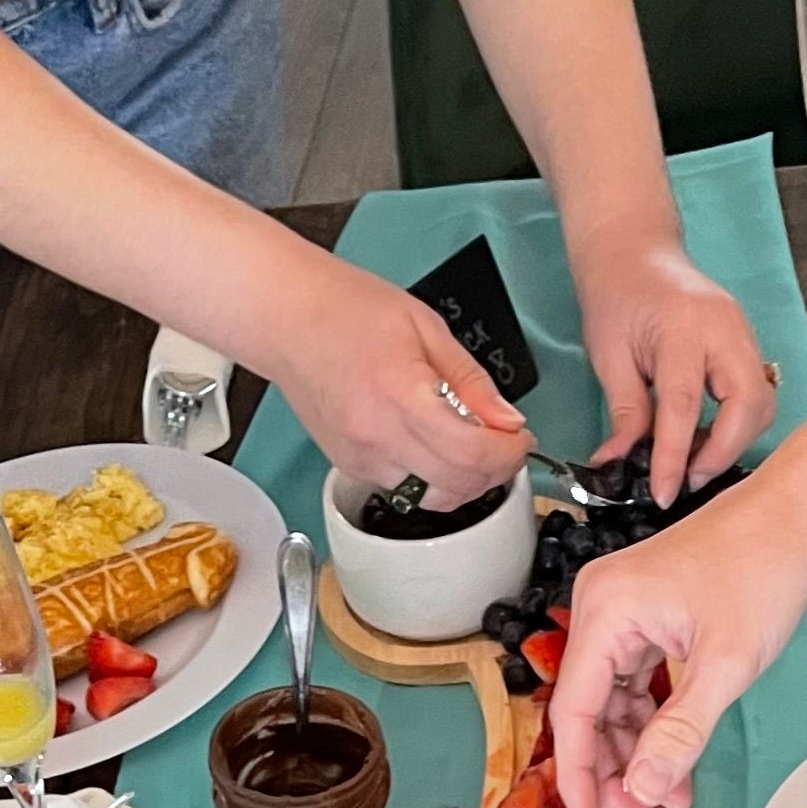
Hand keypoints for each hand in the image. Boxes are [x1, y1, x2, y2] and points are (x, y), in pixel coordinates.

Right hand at [264, 258, 531, 506]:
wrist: (286, 319)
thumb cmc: (345, 309)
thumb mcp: (426, 327)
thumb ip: (471, 380)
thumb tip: (506, 420)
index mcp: (401, 396)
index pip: (472, 453)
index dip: (509, 453)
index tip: (520, 439)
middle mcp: (378, 438)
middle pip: (457, 486)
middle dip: (495, 471)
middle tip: (506, 444)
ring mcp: (362, 459)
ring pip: (434, 498)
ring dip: (465, 481)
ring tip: (472, 445)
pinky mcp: (351, 467)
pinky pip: (407, 489)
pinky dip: (433, 476)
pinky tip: (434, 444)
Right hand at [550, 456, 806, 807]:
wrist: (794, 512)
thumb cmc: (763, 563)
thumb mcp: (726, 664)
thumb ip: (681, 732)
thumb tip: (645, 789)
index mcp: (606, 610)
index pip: (573, 711)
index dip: (578, 776)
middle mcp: (601, 607)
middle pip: (588, 711)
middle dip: (614, 771)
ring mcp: (621, 612)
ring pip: (611, 703)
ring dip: (636, 753)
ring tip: (667, 797)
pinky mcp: (643, 617)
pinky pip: (633, 684)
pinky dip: (651, 723)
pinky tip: (673, 760)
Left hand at [573, 228, 775, 504]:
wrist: (635, 253)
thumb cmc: (618, 295)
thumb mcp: (610, 356)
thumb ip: (625, 414)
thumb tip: (620, 464)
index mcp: (683, 328)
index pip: (684, 407)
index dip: (675, 458)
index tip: (664, 493)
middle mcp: (723, 329)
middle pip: (747, 405)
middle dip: (722, 452)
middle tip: (688, 479)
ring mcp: (742, 333)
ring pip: (761, 403)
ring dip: (735, 440)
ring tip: (695, 458)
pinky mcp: (746, 343)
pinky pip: (757, 393)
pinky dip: (738, 423)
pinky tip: (707, 435)